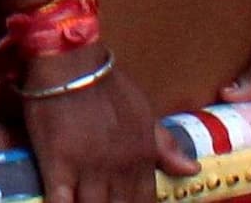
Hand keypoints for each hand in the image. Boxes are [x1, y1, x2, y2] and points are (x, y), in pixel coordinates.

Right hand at [21, 52, 167, 202]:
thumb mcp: (143, 110)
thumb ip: (165, 144)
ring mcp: (88, 167)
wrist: (71, 60)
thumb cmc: (106, 83)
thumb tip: (192, 169)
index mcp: (142, 156)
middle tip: (106, 201)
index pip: (146, 202)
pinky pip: (61, 199)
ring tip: (84, 202)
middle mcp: (119, 168)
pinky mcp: (58, 162)